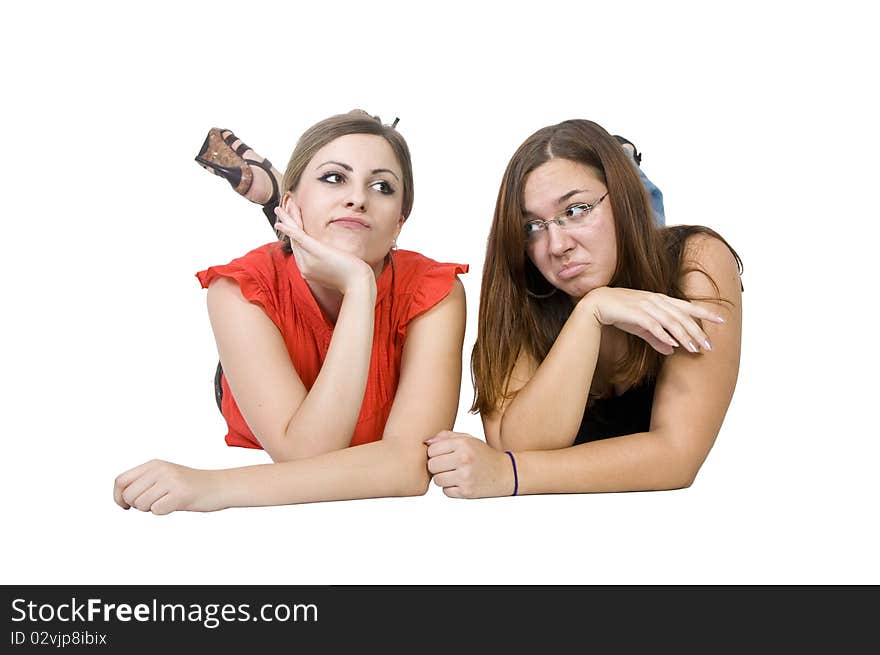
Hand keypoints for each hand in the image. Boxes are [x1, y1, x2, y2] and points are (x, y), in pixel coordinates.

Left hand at [113, 459, 224, 514]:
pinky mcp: (180, 494)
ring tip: (167, 501)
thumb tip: (120, 497)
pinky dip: (163, 512)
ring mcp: (170, 481)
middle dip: (137, 505)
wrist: (219, 486)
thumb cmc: (189, 485)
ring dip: (151, 509)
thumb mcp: (164, 476)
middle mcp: (160, 470)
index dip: (117, 497)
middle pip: (129, 495)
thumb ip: (143, 482)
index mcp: (154, 464)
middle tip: (154, 503)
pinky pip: (157, 510)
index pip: (120, 480)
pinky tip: (176, 504)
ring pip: (141, 504)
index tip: (125, 506)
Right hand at [274, 204, 374, 294]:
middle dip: (288, 223)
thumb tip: (331, 258)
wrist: (358, 284)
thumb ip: (328, 264)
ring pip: (294, 237)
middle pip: (294, 241)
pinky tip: (281, 223)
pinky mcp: (316, 252)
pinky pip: (299, 238)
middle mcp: (304, 266)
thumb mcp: (336, 270)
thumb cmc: (352, 278)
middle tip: (282, 209)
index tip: (292, 220)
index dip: (293, 233)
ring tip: (278, 209)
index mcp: (308, 270)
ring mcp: (308, 260)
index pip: (299, 248)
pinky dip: (289, 229)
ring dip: (286, 220)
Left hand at [426, 431, 514, 498]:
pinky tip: (461, 482)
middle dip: (437, 466)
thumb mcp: (468, 439)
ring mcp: (465, 477)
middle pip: (432, 466)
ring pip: (437, 480)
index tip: (442, 455)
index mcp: (463, 444)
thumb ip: (446, 437)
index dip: (434, 454)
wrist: (506, 473)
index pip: (432, 450)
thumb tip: (426, 442)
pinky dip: (451, 489)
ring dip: (443, 478)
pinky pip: (446, 492)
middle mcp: (464, 459)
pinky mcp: (467, 492)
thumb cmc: (484, 455)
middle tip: (448, 466)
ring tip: (455, 474)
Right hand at [579, 287, 724, 354]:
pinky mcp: (635, 314)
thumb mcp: (641, 326)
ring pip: (671, 321)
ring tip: (694, 348)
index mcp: (660, 300)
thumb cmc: (620, 313)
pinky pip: (653, 325)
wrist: (597, 304)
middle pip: (683, 317)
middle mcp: (656, 301)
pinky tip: (673, 344)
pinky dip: (664, 335)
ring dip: (684, 336)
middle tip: (708, 346)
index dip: (705, 312)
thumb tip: (671, 351)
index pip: (687, 306)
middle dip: (697, 332)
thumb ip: (657, 338)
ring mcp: (646, 306)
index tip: (722, 320)